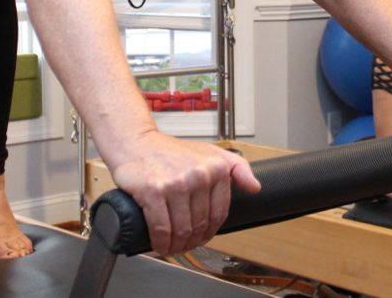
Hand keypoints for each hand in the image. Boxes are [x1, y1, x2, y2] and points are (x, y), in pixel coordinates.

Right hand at [108, 131, 259, 254]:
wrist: (136, 143)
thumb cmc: (170, 152)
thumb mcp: (210, 152)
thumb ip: (237, 168)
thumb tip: (255, 187)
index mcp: (216, 168)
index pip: (219, 214)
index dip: (210, 232)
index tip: (201, 237)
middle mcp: (199, 175)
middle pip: (200, 225)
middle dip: (191, 241)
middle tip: (183, 245)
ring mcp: (176, 183)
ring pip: (182, 229)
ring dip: (176, 246)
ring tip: (172, 247)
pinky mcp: (154, 191)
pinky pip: (161, 228)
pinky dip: (161, 242)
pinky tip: (159, 244)